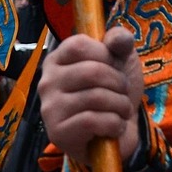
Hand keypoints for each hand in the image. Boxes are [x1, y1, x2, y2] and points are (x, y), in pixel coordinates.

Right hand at [38, 27, 143, 165]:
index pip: (79, 45)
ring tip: (122, 111)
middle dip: (119, 83)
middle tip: (123, 93)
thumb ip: (120, 42)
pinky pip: (92, 121)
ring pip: (95, 98)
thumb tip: (117, 38)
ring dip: (121, 105)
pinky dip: (114, 124)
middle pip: (91, 72)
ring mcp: (50, 108)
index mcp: (57, 59)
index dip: (105, 54)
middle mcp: (47, 82)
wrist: (118, 133)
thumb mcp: (121, 59)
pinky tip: (114, 127)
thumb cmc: (114, 91)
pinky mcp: (57, 133)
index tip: (113, 66)